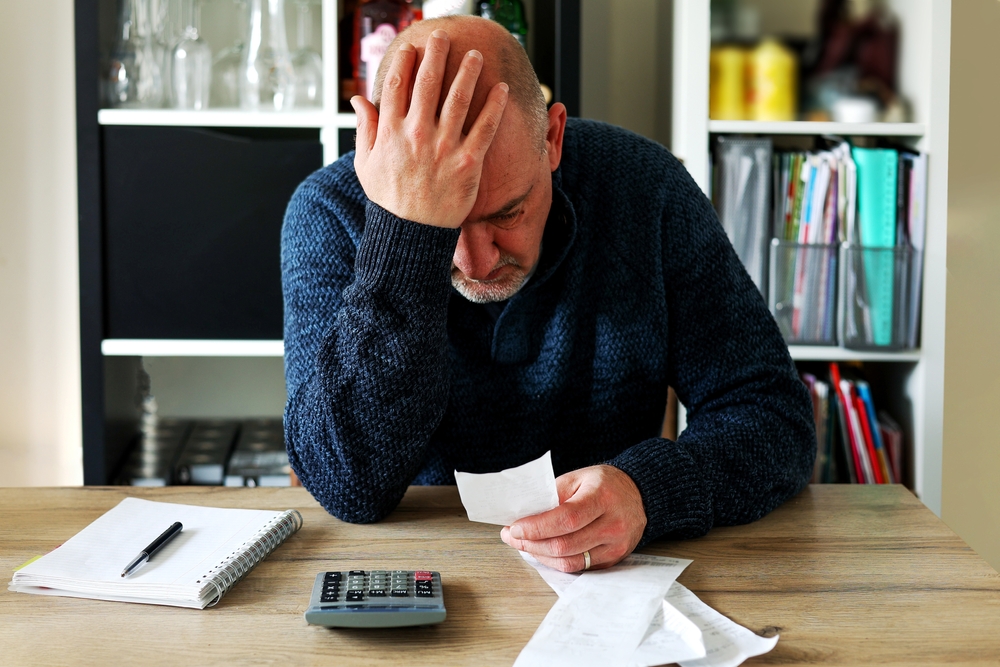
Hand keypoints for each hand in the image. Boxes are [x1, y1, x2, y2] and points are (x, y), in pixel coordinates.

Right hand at [351, 29, 509, 227]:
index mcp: (390, 132)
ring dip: (468, 72)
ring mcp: (443, 148)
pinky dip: (494, 106)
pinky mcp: (467, 163)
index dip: (405, 61)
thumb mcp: (366, 165)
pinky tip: (501, 90)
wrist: (411, 235)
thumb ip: (364, 129)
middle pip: (428, 83)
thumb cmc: (389, 201)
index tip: (412, 46)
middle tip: (445, 36)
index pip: (397, 85)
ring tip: (475, 56)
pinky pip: (484, 128)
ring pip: (458, 98)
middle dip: (436, 54)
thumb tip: (357, 100)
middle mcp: (416, 135)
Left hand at [500, 465, 646, 571]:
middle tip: (513, 536)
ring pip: (570, 561)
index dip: (537, 527)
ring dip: (541, 555)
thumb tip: (524, 516)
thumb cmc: (604, 484)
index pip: (566, 519)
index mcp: (602, 497)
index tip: (515, 527)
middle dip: (531, 543)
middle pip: (565, 545)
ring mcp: (616, 545)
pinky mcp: (614, 559)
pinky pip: (580, 567)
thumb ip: (553, 497)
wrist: (638, 494)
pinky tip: (544, 551)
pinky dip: (556, 561)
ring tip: (524, 544)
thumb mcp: (578, 478)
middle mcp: (613, 524)